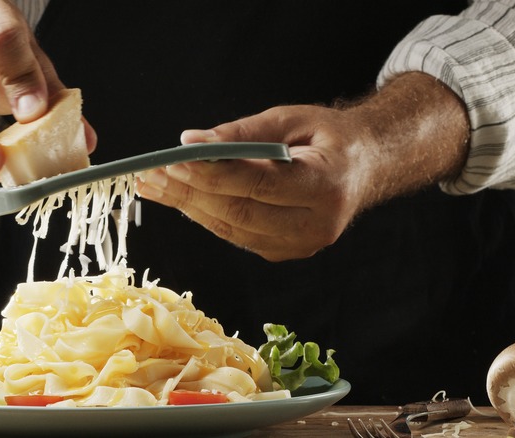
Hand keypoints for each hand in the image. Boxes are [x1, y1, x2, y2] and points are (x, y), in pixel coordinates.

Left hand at [135, 73, 468, 260]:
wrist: (364, 166)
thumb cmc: (328, 137)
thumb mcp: (291, 119)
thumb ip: (242, 133)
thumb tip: (192, 142)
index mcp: (326, 185)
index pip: (258, 184)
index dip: (212, 173)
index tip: (173, 159)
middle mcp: (317, 224)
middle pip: (239, 213)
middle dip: (189, 193)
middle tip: (149, 175)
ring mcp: (301, 245)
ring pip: (232, 230)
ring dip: (187, 207)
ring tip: (153, 185)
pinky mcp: (285, 252)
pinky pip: (236, 236)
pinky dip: (206, 216)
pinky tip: (180, 198)